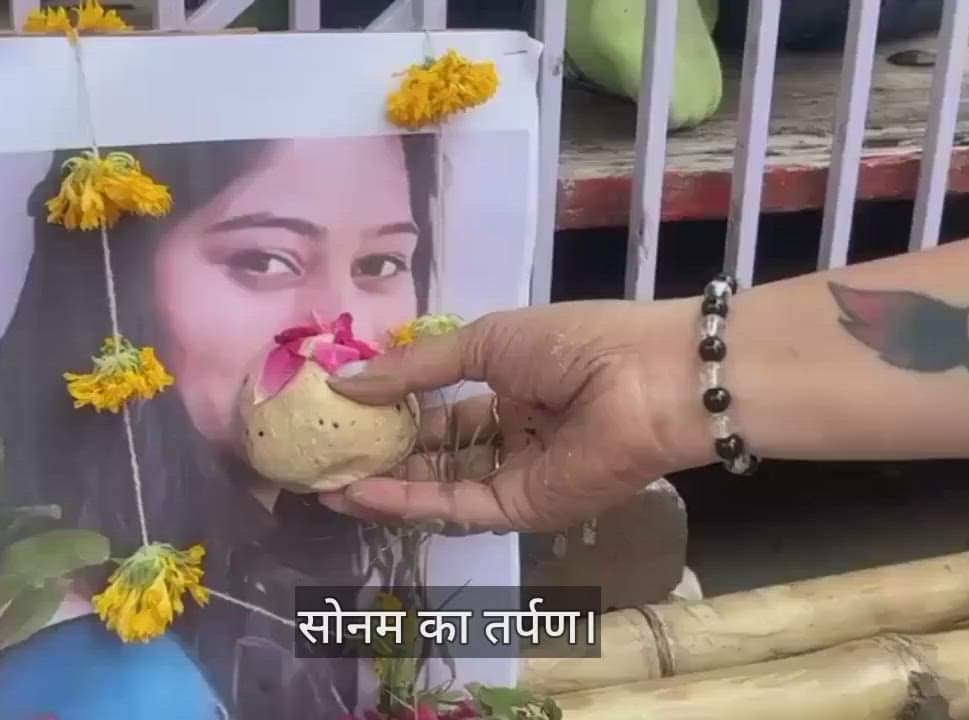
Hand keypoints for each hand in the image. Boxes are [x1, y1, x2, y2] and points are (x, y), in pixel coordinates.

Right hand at [318, 299, 713, 531]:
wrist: (646, 379)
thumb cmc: (573, 343)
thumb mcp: (484, 340)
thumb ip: (415, 369)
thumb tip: (345, 381)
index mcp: (511, 387)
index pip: (439, 408)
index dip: (390, 411)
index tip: (339, 412)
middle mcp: (511, 435)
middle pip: (433, 453)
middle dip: (378, 455)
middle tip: (321, 455)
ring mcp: (516, 476)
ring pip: (438, 486)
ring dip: (382, 485)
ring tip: (324, 481)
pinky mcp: (521, 510)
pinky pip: (455, 507)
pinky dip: (406, 502)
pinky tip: (359, 492)